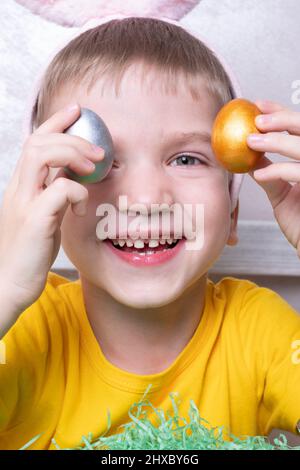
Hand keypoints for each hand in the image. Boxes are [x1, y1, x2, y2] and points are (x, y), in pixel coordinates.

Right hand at [0, 103, 103, 313]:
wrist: (10, 285)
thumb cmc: (31, 252)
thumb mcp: (45, 217)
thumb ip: (55, 195)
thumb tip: (76, 178)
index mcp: (21, 186)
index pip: (34, 141)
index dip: (55, 121)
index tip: (77, 110)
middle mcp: (18, 189)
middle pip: (38, 141)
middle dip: (72, 137)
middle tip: (99, 151)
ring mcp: (24, 203)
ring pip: (41, 155)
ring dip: (73, 154)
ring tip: (94, 167)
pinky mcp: (34, 220)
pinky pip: (58, 190)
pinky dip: (77, 192)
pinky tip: (82, 206)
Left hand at [246, 99, 299, 257]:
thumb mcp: (283, 196)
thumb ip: (271, 176)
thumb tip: (249, 158)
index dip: (282, 112)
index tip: (258, 105)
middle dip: (283, 118)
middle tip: (257, 120)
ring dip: (278, 141)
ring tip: (252, 141)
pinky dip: (278, 170)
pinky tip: (260, 174)